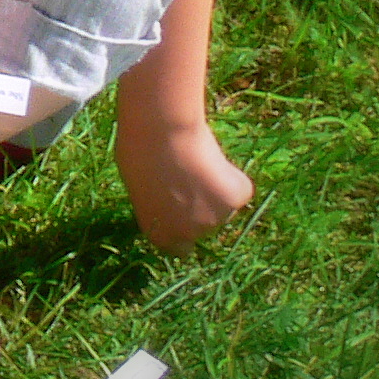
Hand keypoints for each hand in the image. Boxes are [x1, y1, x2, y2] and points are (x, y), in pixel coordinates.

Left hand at [115, 109, 253, 251]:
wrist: (162, 132)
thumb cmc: (140, 151)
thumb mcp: (140, 187)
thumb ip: (158, 203)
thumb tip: (169, 201)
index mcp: (160, 235)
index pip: (179, 246)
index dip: (182, 227)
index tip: (183, 212)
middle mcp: (189, 234)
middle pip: (203, 225)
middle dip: (201, 207)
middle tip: (191, 177)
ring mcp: (215, 219)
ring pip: (223, 206)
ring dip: (216, 191)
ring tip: (197, 162)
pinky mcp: (236, 200)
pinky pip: (238, 189)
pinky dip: (232, 176)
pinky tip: (212, 158)